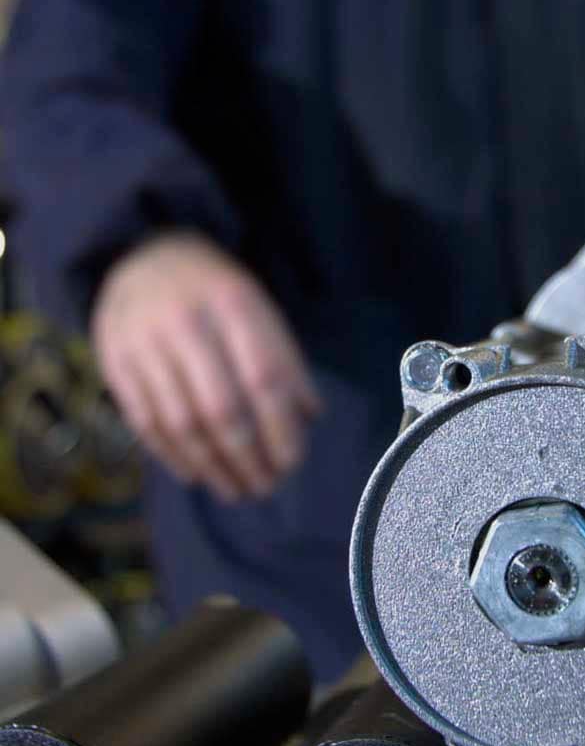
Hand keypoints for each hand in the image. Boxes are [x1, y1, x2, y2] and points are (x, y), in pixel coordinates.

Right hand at [91, 231, 321, 500]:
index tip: (293, 462)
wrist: (143, 255)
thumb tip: (309, 418)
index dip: (281, 428)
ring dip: (213, 466)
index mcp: (235, 305)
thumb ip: (285, 360)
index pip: (265, 379)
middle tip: (266, 486)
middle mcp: (187, 323)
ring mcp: (145, 343)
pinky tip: (196, 475)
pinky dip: (171, 455)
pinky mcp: (115, 362)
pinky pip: (144, 421)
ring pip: (181, 422)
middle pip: (222, 408)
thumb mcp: (261, 309)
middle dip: (248, 458)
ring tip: (236, 491)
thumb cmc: (216, 293)